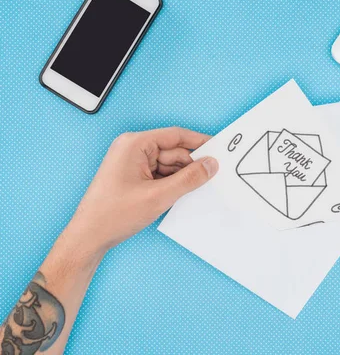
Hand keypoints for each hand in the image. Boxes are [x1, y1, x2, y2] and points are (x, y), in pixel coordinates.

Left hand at [65, 127, 218, 255]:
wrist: (88, 237)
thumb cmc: (113, 214)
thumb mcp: (159, 196)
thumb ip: (189, 179)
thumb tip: (210, 165)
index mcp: (134, 144)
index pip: (175, 135)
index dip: (199, 142)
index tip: (218, 149)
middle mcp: (132, 149)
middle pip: (174, 152)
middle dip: (190, 166)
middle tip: (211, 178)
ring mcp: (132, 163)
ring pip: (169, 166)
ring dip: (181, 178)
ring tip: (192, 193)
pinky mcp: (133, 177)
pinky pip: (161, 175)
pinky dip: (172, 185)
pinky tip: (179, 196)